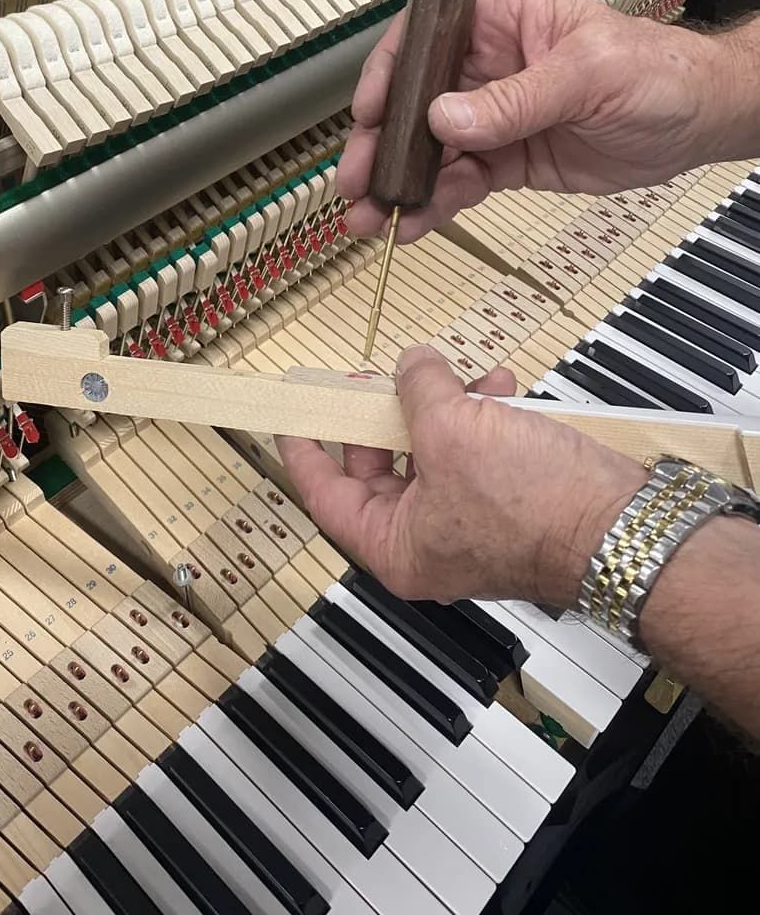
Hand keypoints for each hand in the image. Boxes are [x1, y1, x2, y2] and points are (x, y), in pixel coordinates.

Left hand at [277, 345, 646, 606]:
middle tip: (383, 379)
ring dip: (446, 406)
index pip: (327, 497)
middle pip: (381, 467)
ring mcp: (469, 520)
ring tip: (463, 379)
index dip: (305, 451)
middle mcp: (428, 540)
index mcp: (397, 548)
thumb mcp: (452, 431)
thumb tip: (411, 366)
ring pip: (433, 451)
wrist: (622, 523)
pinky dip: (484, 416)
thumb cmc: (536, 507)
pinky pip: (476, 450)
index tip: (292, 418)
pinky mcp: (506, 499)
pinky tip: (501, 388)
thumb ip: (418, 389)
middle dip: (389, 413)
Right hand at [340, 0, 734, 241]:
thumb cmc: (657, 72)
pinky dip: (435, 206)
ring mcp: (494, 118)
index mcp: (504, 23)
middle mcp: (489, 68)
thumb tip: (448, 117)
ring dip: (399, 184)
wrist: (698, 124)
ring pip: (432, 151)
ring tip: (371, 218)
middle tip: (357, 180)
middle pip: (416, 103)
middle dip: (383, 144)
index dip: (392, 73)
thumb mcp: (588, 74)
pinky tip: (413, 224)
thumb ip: (516, 100)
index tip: (372, 112)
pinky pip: (460, 183)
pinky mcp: (506, 161)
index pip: (428, 37)